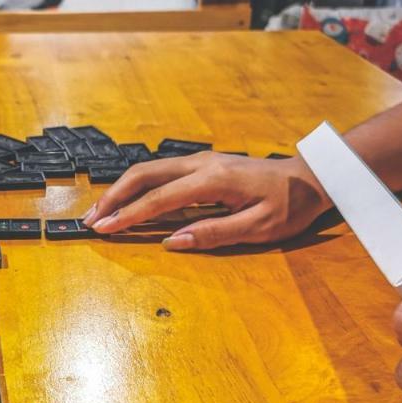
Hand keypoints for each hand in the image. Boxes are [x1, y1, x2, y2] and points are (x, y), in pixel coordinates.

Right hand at [83, 153, 330, 249]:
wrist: (310, 177)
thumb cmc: (289, 205)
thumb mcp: (260, 227)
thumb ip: (215, 233)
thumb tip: (175, 241)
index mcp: (213, 180)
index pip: (159, 199)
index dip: (128, 216)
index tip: (104, 229)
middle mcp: (201, 164)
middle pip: (144, 175)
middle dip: (113, 197)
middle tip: (91, 220)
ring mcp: (200, 161)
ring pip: (149, 170)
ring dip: (122, 190)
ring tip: (102, 213)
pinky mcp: (202, 165)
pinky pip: (161, 173)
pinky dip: (138, 186)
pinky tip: (128, 202)